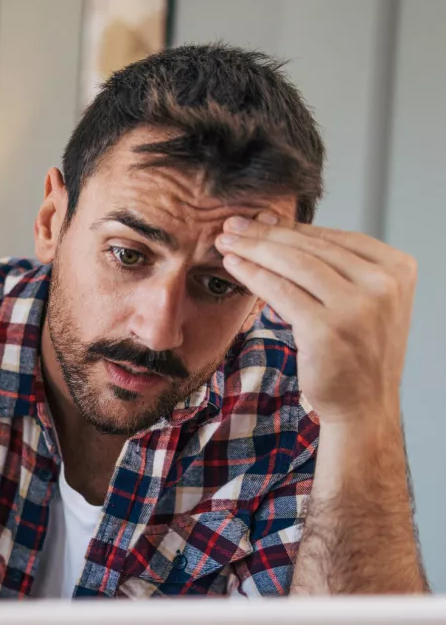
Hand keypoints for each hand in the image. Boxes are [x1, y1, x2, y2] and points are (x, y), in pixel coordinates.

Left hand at [217, 213, 416, 428]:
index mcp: (397, 269)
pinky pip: (280, 291)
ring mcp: (357, 306)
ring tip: (226, 241)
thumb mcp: (362, 300)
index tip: (260, 219)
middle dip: (266, 233)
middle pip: (311, 248)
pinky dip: (252, 275)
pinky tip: (233, 266)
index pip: (335, 238)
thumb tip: (282, 230)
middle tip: (232, 224)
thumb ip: (337, 269)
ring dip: (253, 249)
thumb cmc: (357, 352)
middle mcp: (383, 284)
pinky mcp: (326, 328)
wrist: (363, 405)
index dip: (292, 226)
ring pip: (293, 264)